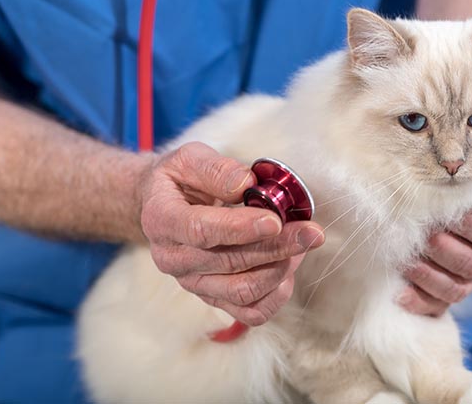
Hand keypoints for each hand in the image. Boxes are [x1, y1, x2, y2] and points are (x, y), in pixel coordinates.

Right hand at [139, 142, 324, 325]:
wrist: (160, 206)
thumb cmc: (179, 180)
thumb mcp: (189, 158)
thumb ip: (217, 170)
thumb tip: (247, 184)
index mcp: (162, 220)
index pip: (200, 230)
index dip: (240, 228)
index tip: (275, 221)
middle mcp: (174, 259)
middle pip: (230, 262)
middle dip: (277, 247)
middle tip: (311, 232)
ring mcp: (193, 283)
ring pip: (242, 291)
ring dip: (280, 269)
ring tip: (302, 242)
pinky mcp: (213, 297)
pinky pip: (249, 312)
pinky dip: (276, 295)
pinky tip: (290, 268)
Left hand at [400, 182, 471, 315]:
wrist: (444, 189)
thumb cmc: (463, 174)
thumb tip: (457, 165)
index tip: (455, 217)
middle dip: (445, 250)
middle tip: (424, 235)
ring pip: (458, 288)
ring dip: (429, 275)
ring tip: (408, 259)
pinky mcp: (450, 290)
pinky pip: (437, 305)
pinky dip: (417, 301)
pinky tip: (399, 291)